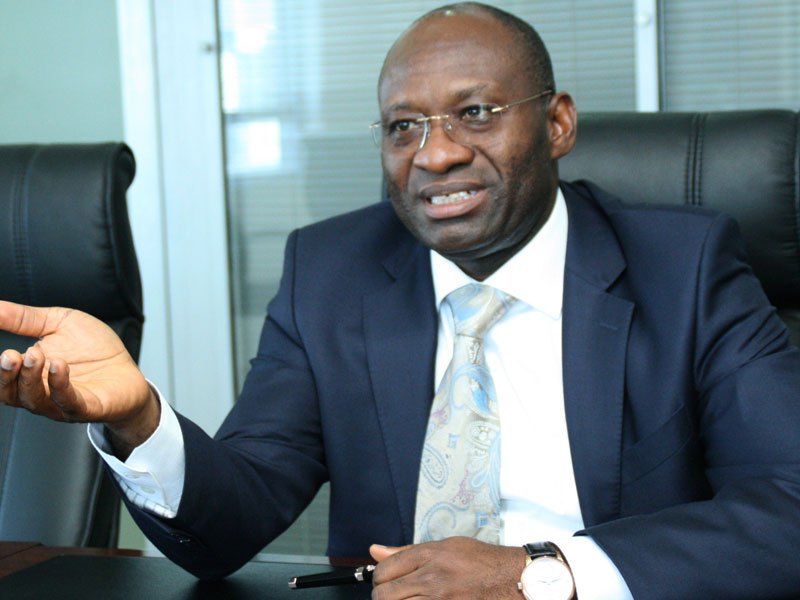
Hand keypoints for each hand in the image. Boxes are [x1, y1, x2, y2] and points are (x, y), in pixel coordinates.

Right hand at [0, 301, 157, 457]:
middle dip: (7, 374)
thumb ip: (25, 318)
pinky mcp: (88, 408)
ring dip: (30, 379)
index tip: (2, 352)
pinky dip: (60, 385)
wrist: (129, 370)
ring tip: (34, 355)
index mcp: (29, 373)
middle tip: (9, 355)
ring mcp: (63, 403)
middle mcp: (41, 392)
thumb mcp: (58, 323)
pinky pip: (69, 402)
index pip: (3, 375)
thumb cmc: (94, 349)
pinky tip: (58, 366)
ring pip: (36, 400)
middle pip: (12, 393)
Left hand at [370, 537, 525, 599]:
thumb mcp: (445, 545)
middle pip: (385, 594)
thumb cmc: (480, 560)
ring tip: (406, 599)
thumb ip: (406, 551)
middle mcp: (431, 577)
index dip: (378, 578)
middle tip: (390, 595)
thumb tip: (374, 550)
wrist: (510, 578)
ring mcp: (439, 599)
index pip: (385, 569)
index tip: (384, 581)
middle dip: (382, 596)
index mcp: (429, 554)